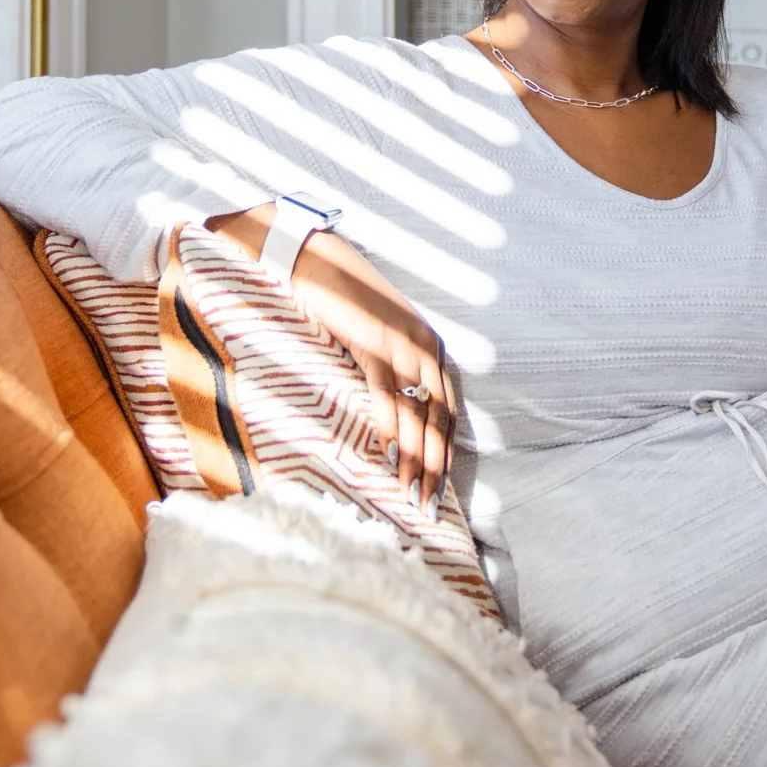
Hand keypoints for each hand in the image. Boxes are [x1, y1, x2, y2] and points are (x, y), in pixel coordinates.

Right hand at [204, 208, 456, 513]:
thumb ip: (391, 377)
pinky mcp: (374, 342)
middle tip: (428, 503)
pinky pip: (386, 390)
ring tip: (410, 489)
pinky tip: (389, 452)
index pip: (447, 412)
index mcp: (432, 351)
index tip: (438, 487)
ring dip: (416, 454)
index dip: (445, 452)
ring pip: (416, 410)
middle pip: (438, 417)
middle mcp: (427, 348)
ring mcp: (403, 344)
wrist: (319, 263)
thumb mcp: (376, 345)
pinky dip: (390, 423)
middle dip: (434, 464)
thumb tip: (393, 424)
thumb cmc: (345, 309)